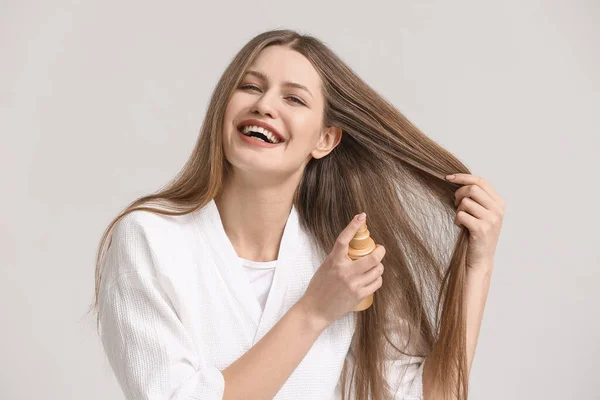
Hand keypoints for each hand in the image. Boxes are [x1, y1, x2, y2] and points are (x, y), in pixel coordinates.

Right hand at [299, 213, 385, 328]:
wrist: (315, 310)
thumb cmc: (318, 288)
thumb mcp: (325, 267)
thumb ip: (338, 258)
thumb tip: (353, 249)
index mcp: (334, 261)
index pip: (344, 239)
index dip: (354, 226)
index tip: (361, 217)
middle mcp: (345, 271)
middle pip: (372, 257)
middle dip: (380, 251)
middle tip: (380, 249)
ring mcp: (353, 284)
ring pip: (377, 270)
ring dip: (379, 266)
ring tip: (375, 266)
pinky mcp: (359, 295)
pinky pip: (376, 283)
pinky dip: (378, 278)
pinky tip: (374, 278)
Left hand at [447, 173, 505, 272]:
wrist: (481, 258)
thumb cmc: (477, 233)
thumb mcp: (483, 213)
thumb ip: (477, 198)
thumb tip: (459, 180)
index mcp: (499, 203)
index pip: (481, 181)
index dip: (463, 177)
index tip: (448, 177)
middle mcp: (498, 210)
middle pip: (472, 189)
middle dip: (458, 194)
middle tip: (455, 203)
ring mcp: (491, 220)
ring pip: (465, 202)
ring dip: (458, 210)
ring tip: (462, 219)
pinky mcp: (481, 229)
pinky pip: (461, 215)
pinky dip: (457, 220)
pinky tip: (461, 226)